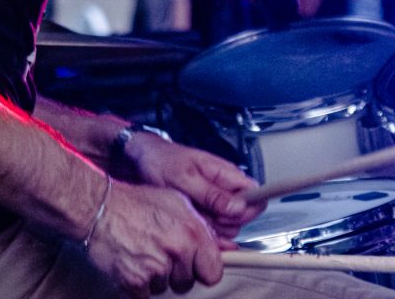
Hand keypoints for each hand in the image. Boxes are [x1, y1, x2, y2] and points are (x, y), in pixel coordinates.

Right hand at [87, 181, 222, 297]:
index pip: (213, 272)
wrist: (101, 209)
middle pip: (187, 282)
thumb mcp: (179, 204)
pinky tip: (133, 263)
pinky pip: (143, 295)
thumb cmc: (138, 203)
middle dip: (178, 272)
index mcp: (191, 233)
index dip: (204, 269)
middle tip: (163, 253)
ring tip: (145, 253)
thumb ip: (203, 229)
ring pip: (164, 288)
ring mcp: (155, 268)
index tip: (197, 265)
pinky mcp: (133, 281)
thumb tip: (226, 248)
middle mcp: (176, 252)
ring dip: (157, 277)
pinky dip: (138, 285)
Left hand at [123, 134, 265, 243]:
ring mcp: (214, 201)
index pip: (256, 194)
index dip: (247, 209)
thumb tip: (239, 206)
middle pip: (242, 216)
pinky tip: (186, 224)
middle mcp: (225, 188)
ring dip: (210, 228)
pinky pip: (212, 229)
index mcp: (226, 173)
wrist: (138, 162)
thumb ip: (211, 193)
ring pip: (228, 226)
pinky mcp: (202, 212)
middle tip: (200, 215)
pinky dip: (201, 232)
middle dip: (223, 222)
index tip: (227, 215)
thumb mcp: (184, 177)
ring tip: (188, 216)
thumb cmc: (160, 162)